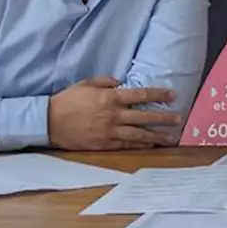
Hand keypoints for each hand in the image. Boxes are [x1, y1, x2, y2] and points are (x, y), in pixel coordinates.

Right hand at [48, 76, 180, 150]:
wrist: (48, 121)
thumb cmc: (67, 100)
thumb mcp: (86, 84)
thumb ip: (105, 81)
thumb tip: (119, 82)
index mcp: (111, 97)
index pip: (141, 95)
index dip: (158, 95)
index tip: (172, 95)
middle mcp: (114, 114)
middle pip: (145, 117)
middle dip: (164, 118)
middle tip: (178, 118)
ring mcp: (110, 131)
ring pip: (139, 134)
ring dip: (157, 136)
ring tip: (171, 137)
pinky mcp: (104, 144)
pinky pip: (126, 145)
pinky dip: (140, 145)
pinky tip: (151, 146)